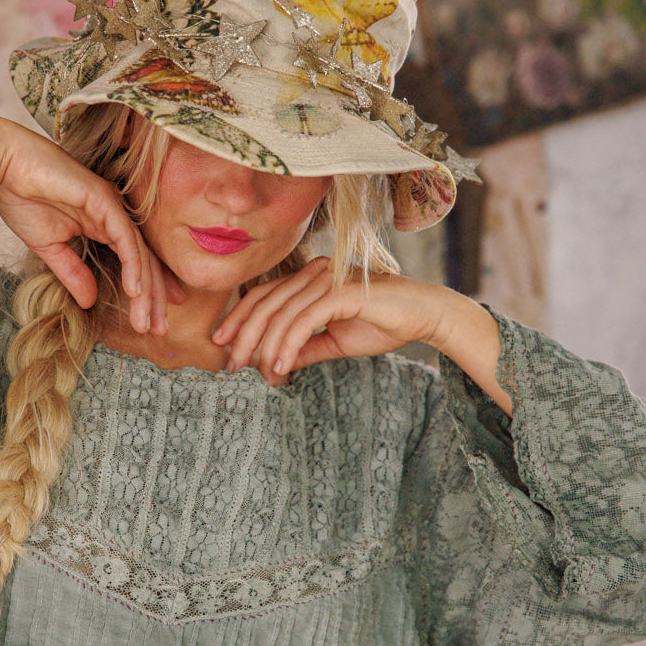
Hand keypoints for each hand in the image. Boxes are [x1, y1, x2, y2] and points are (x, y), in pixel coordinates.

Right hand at [0, 118, 181, 333]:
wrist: (2, 165)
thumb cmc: (21, 198)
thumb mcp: (49, 248)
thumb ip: (72, 273)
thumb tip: (89, 302)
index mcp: (104, 225)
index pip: (134, 262)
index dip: (148, 292)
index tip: (155, 321)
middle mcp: (114, 215)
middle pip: (144, 262)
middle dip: (154, 299)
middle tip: (160, 330)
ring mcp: (112, 206)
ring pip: (139, 254)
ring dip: (146, 291)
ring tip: (148, 321)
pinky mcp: (103, 199)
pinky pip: (124, 238)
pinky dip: (133, 266)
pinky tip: (136, 291)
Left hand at [212, 259, 448, 383]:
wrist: (424, 315)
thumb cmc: (383, 324)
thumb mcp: (334, 341)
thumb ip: (303, 348)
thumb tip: (274, 364)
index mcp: (309, 278)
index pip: (264, 295)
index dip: (238, 317)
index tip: (220, 343)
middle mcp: (314, 272)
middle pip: (265, 302)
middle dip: (243, 336)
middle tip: (231, 366)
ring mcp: (327, 279)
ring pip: (281, 313)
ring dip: (264, 346)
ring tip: (256, 373)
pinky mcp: (341, 292)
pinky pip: (303, 320)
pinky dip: (288, 345)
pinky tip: (279, 367)